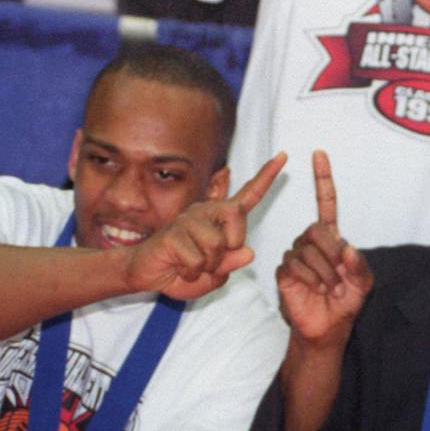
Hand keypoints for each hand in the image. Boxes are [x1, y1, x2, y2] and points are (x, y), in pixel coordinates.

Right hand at [121, 153, 285, 300]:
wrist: (146, 274)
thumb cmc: (182, 271)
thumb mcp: (214, 275)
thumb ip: (231, 265)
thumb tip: (248, 252)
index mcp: (221, 217)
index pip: (249, 195)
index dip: (267, 176)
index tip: (284, 155)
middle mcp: (207, 211)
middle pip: (237, 220)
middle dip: (230, 247)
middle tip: (212, 260)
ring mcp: (189, 218)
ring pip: (216, 246)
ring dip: (208, 266)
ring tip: (193, 265)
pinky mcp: (174, 231)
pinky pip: (197, 260)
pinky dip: (192, 273)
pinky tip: (180, 267)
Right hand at [277, 149, 372, 345]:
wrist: (327, 329)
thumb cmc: (345, 303)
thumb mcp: (364, 284)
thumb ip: (361, 266)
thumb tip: (347, 248)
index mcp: (331, 238)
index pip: (325, 202)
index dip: (323, 179)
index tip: (319, 154)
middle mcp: (310, 242)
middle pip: (317, 229)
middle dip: (332, 254)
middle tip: (340, 278)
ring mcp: (295, 255)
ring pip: (307, 250)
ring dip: (325, 273)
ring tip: (330, 290)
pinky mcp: (284, 271)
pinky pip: (295, 266)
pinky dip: (310, 280)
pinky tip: (315, 290)